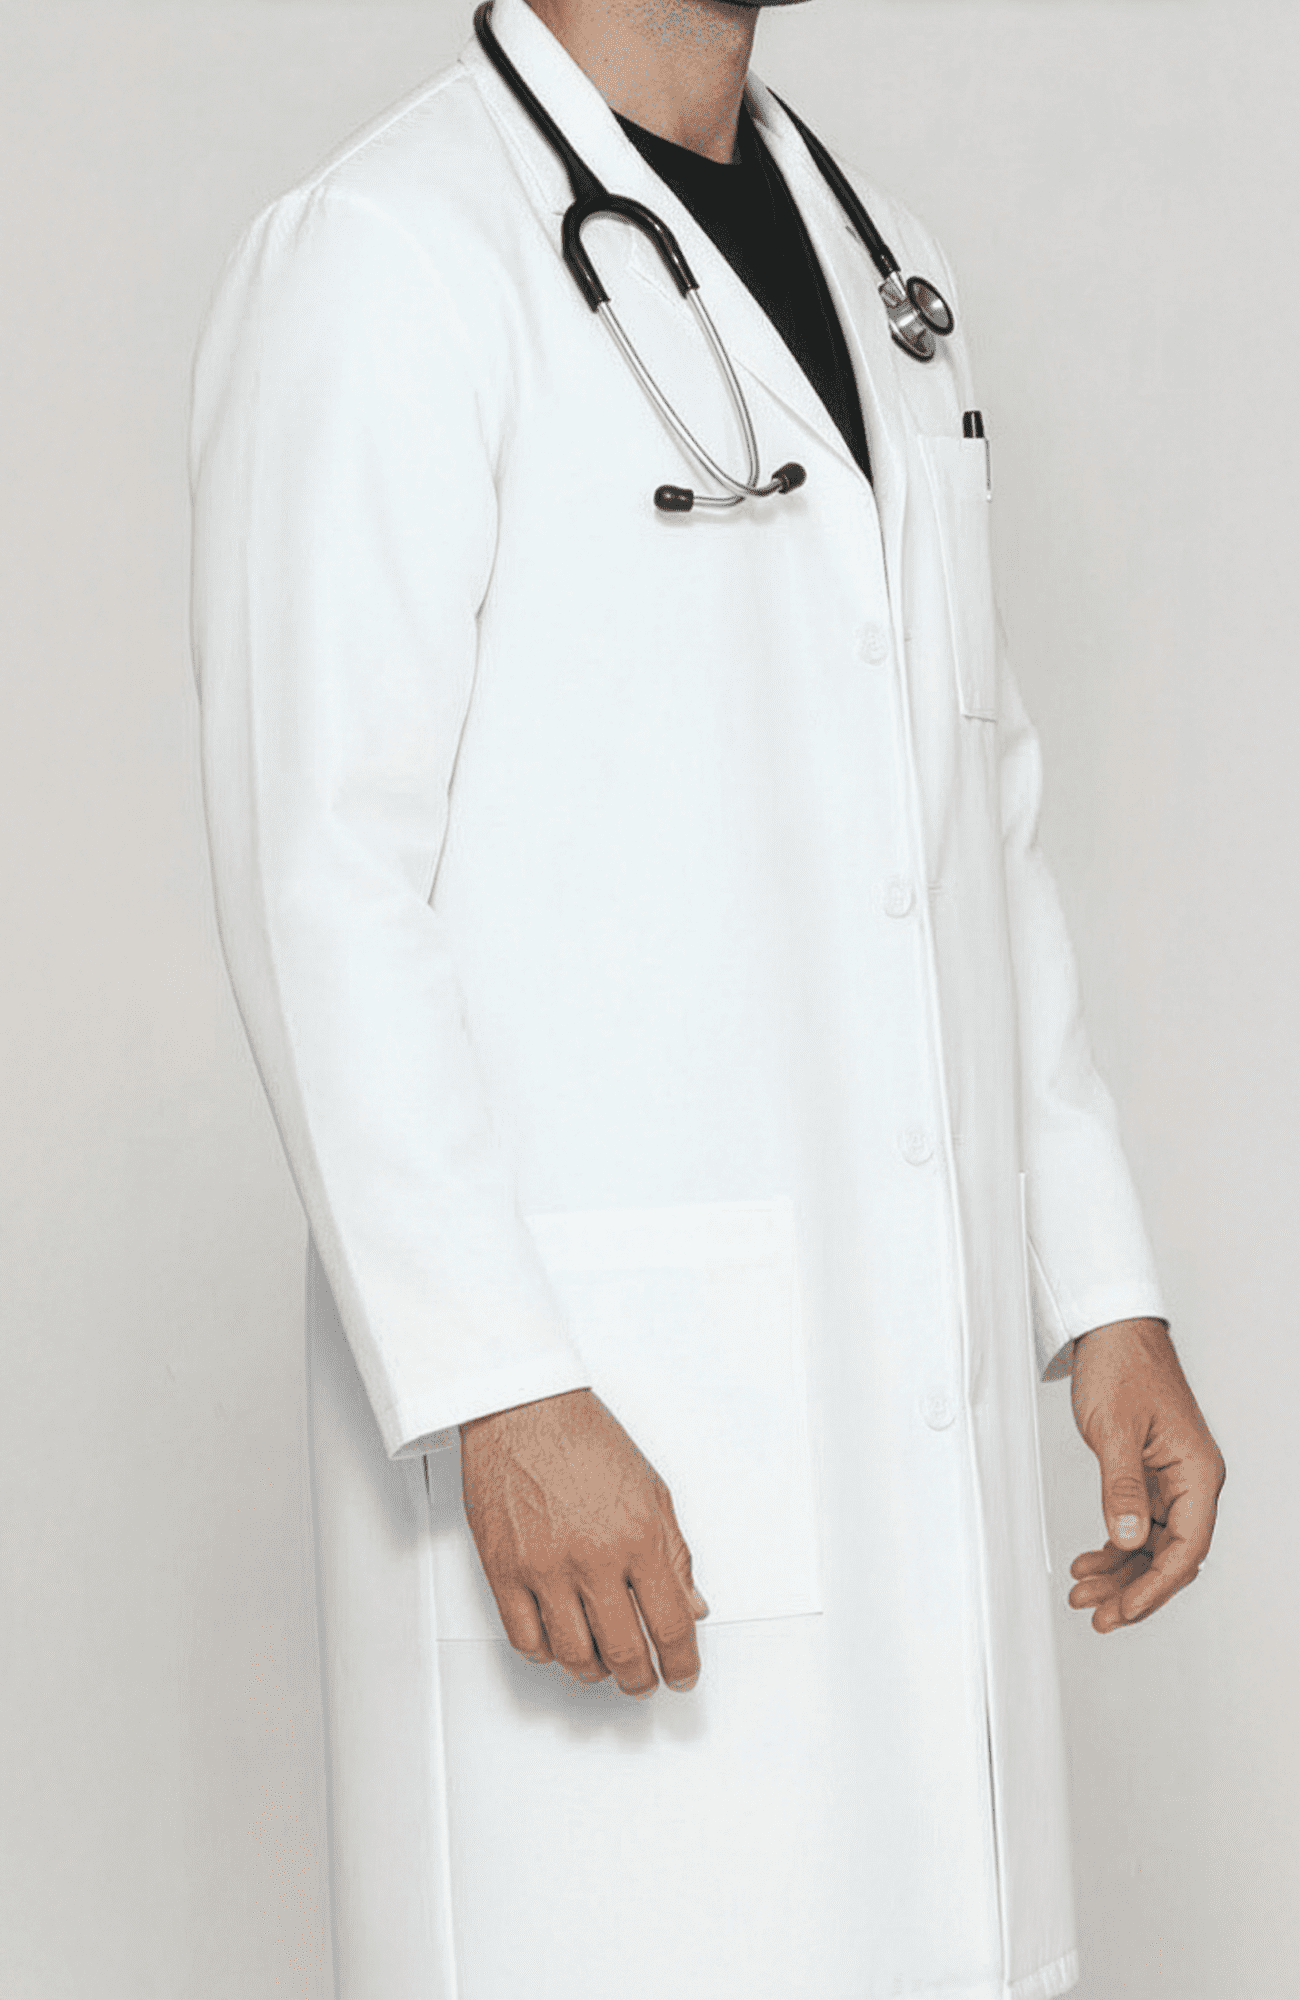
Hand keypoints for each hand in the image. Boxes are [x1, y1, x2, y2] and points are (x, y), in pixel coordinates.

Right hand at [459, 1387, 708, 1696]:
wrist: (524, 1409)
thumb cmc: (585, 1439)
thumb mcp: (652, 1490)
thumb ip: (675, 1554)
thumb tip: (692, 1606)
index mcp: (638, 1535)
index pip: (671, 1624)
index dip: (682, 1663)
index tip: (683, 1673)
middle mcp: (593, 1557)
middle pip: (625, 1652)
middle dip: (642, 1680)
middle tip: (646, 1681)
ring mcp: (545, 1567)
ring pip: (574, 1655)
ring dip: (596, 1672)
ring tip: (605, 1665)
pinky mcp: (504, 1570)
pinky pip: (525, 1639)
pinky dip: (547, 1654)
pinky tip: (560, 1644)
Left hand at [1068, 1316, 1225, 1632]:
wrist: (1111, 1331)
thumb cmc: (1122, 1366)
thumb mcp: (1115, 1429)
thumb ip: (1122, 1487)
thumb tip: (1129, 1541)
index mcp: (1197, 1472)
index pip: (1187, 1548)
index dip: (1156, 1586)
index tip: (1124, 1610)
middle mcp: (1191, 1481)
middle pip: (1170, 1555)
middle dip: (1133, 1589)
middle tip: (1096, 1614)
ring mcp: (1170, 1480)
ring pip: (1151, 1544)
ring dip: (1119, 1572)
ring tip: (1082, 1593)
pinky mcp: (1147, 1474)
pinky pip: (1137, 1524)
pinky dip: (1114, 1546)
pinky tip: (1089, 1562)